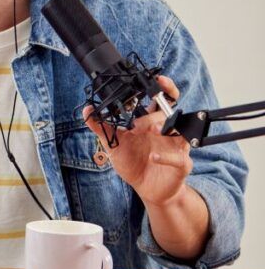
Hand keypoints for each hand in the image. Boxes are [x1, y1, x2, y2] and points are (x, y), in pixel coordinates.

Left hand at [82, 75, 190, 207]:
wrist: (146, 189)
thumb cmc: (133, 162)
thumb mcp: (114, 144)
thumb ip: (101, 127)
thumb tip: (87, 110)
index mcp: (152, 122)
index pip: (162, 99)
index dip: (164, 87)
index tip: (158, 79)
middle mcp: (166, 131)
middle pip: (168, 113)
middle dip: (153, 115)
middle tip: (137, 125)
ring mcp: (176, 147)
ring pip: (178, 132)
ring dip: (166, 128)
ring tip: (154, 130)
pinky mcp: (181, 164)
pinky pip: (179, 158)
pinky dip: (166, 156)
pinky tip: (153, 156)